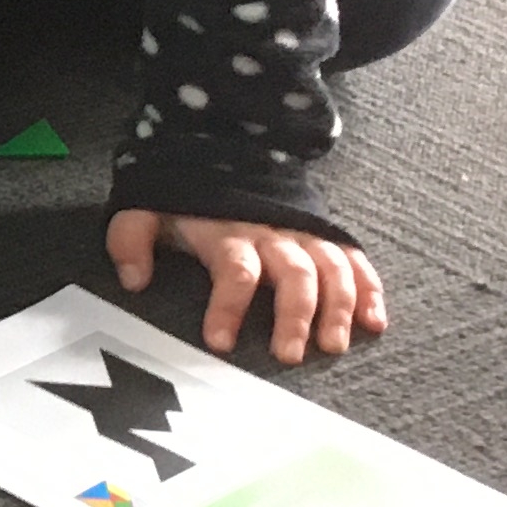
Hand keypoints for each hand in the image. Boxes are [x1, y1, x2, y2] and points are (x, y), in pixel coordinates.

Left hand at [107, 209, 388, 365]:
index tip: (220, 342)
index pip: (235, 271)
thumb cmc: (183, 196)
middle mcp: (273, 234)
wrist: (221, 150)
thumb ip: (131, 241)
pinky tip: (374, 323)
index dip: (228, 306)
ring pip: (331, 270)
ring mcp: (304, 235)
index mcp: (229, 233)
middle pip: (294, 275)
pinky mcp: (325, 237)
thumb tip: (133, 280)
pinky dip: (369, 290)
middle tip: (288, 356)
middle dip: (294, 316)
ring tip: (332, 346)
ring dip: (337, 308)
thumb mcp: (144, 210)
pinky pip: (354, 261)